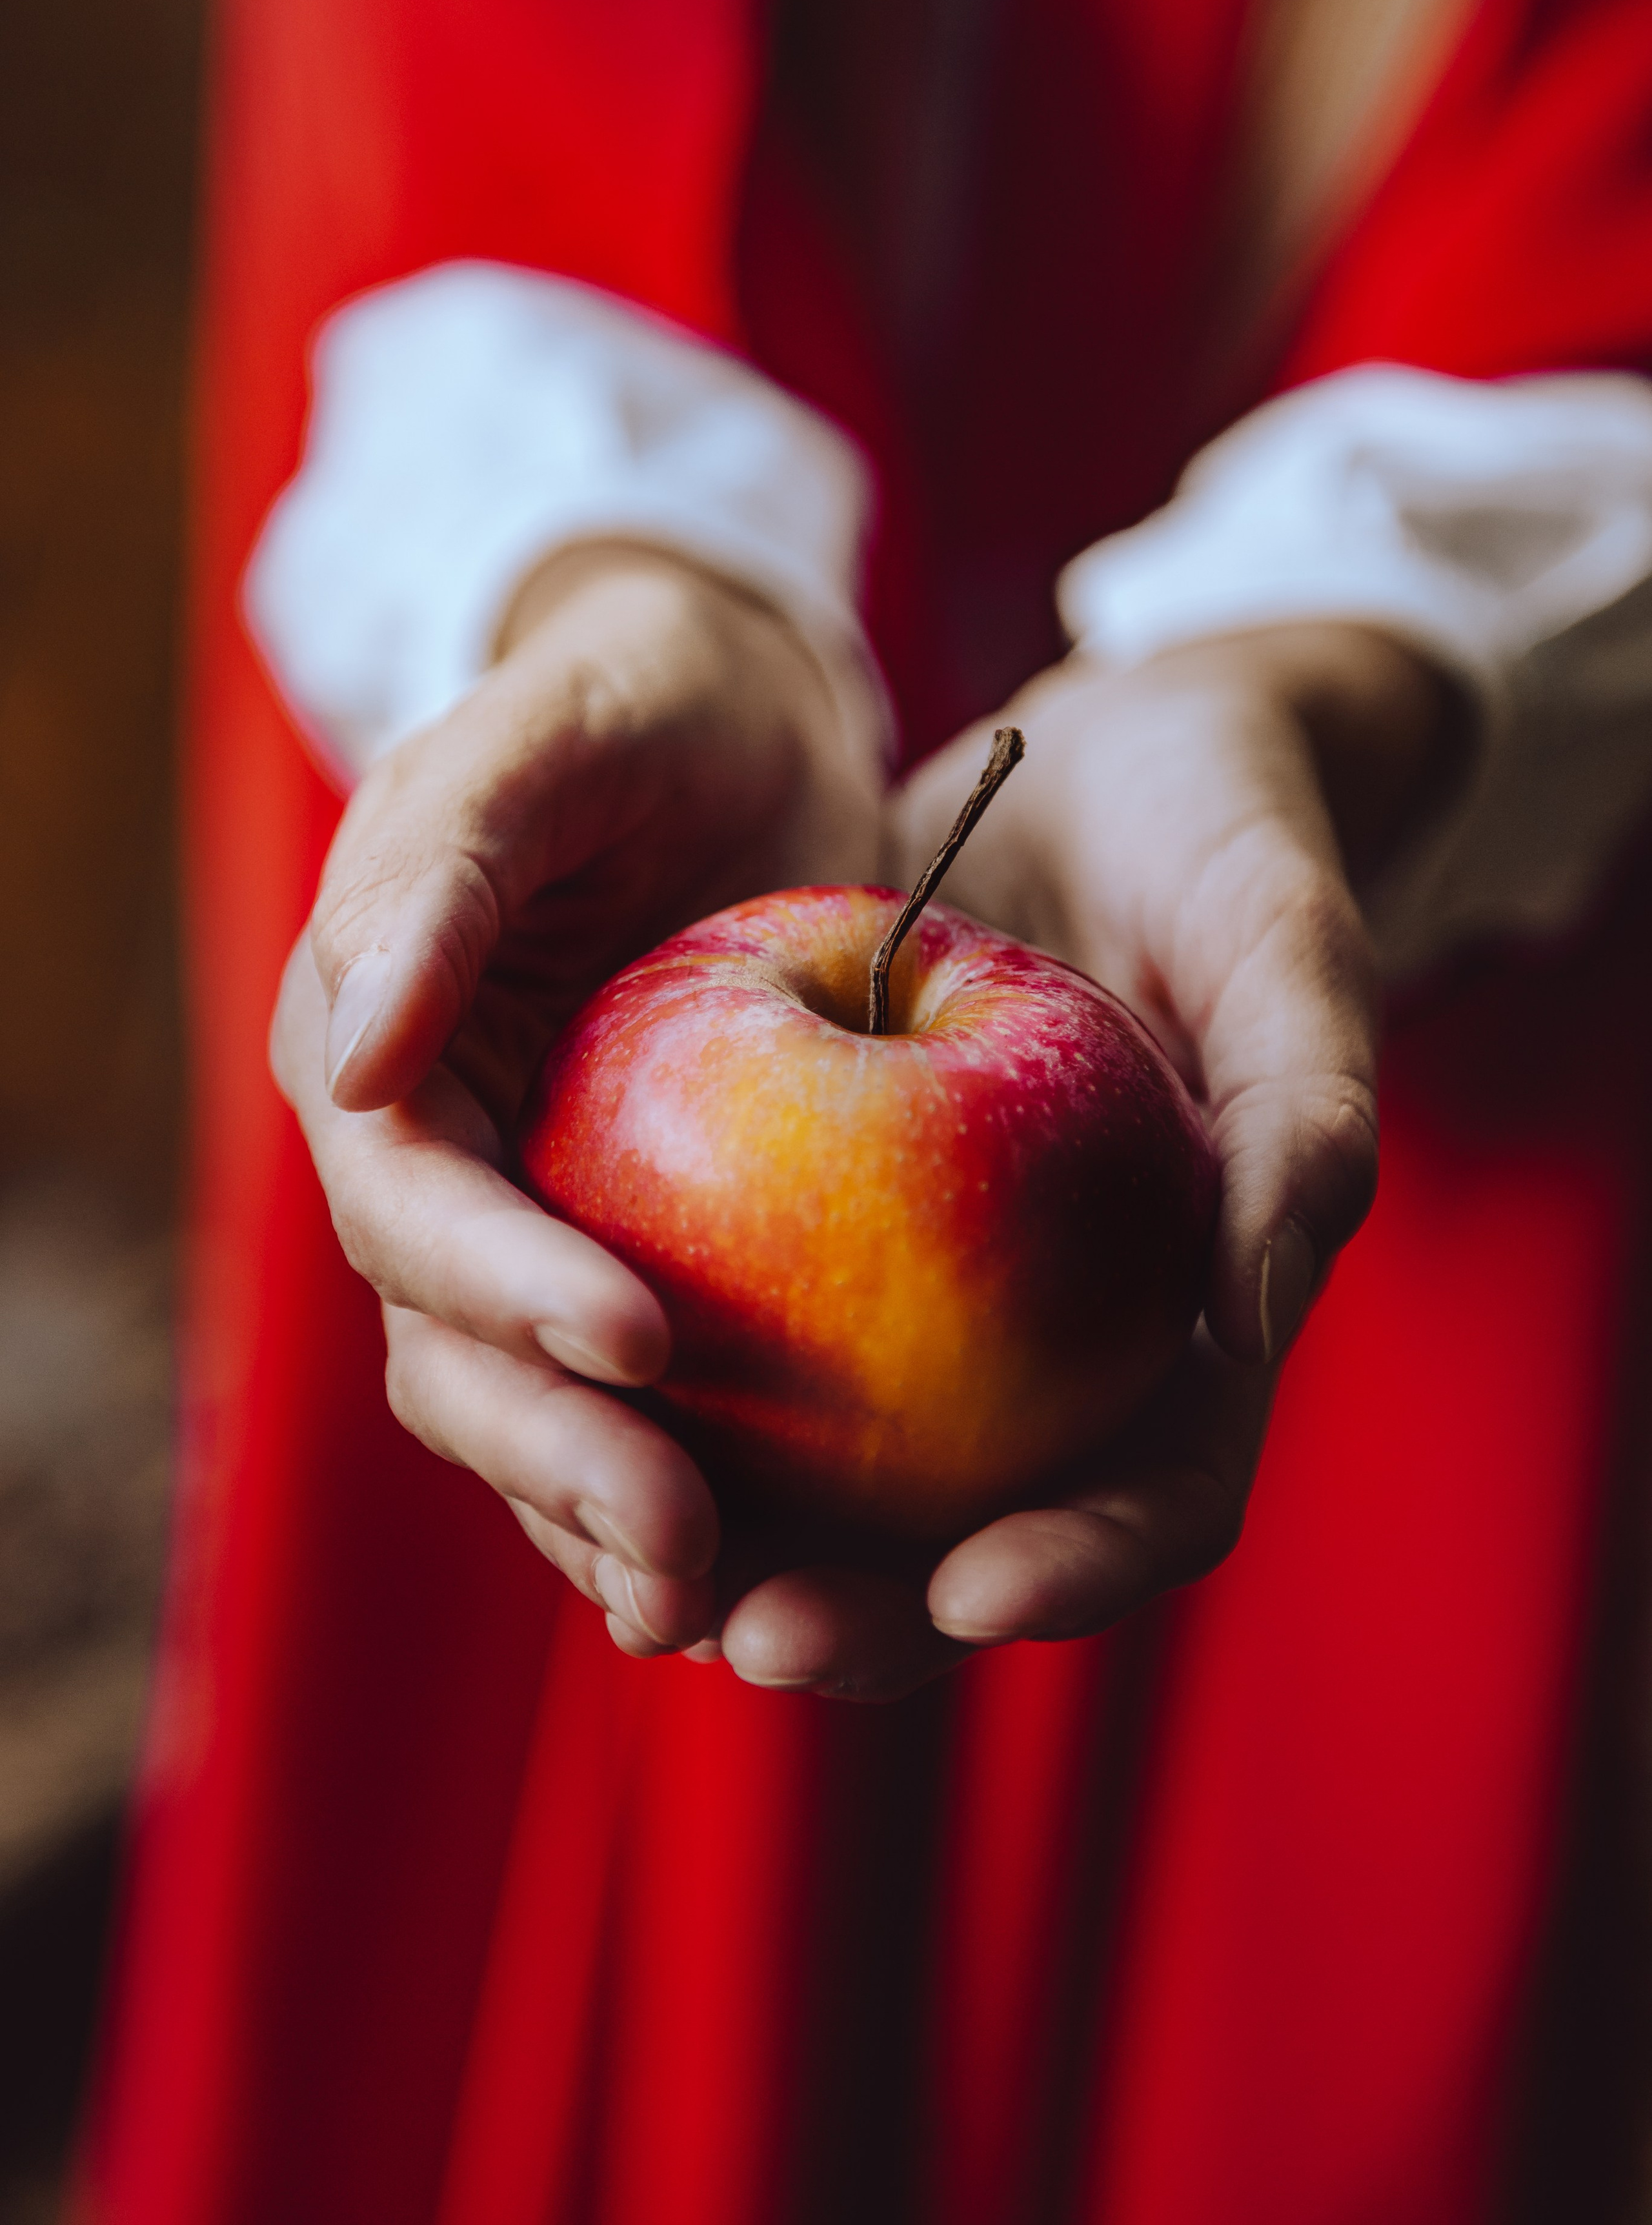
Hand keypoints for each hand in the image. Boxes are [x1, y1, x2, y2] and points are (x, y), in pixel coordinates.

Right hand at [271, 544, 879, 1658]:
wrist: (742, 726)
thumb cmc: (647, 702)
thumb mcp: (560, 729)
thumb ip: (450, 866)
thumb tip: (354, 1050)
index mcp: (379, 1051)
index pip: (411, 1205)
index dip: (503, 1287)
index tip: (645, 1339)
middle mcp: (441, 1168)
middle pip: (459, 1357)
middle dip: (558, 1460)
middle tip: (687, 1550)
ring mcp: (536, 1231)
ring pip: (539, 1419)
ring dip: (618, 1526)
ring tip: (731, 1614)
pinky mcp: (646, 1264)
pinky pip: (649, 1412)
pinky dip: (710, 1495)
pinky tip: (801, 1572)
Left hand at [706, 623, 1462, 1697]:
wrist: (1110, 764)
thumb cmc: (1227, 843)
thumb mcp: (1284, 948)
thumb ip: (1307, 1118)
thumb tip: (1255, 1321)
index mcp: (1200, 1323)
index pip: (1162, 1491)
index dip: (1080, 1563)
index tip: (973, 1586)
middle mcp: (1066, 1345)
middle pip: (975, 1538)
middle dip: (870, 1617)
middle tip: (755, 1636)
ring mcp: (940, 1306)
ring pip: (840, 1485)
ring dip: (744, 1550)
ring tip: (643, 1582)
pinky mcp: (826, 1238)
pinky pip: (743, 1353)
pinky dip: (671, 1404)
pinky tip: (574, 1411)